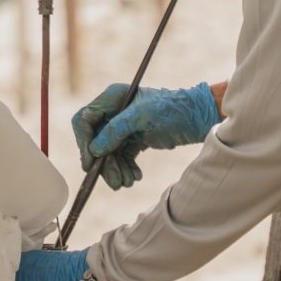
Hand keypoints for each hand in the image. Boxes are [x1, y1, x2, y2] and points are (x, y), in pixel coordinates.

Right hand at [71, 81, 220, 188]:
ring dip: (115, 169)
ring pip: (107, 152)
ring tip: (127, 182)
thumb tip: (94, 150)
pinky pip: (120, 157)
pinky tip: (134, 176)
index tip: (90, 162)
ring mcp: (122, 127)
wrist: (197, 118)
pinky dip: (125, 168)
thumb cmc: (171, 109)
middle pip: (94, 140)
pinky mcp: (132, 140)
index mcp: (112, 98)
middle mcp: (113, 111)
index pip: (85, 119)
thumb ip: (115, 130)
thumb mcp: (142, 117)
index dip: (84, 141)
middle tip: (113, 180)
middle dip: (103, 162)